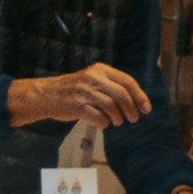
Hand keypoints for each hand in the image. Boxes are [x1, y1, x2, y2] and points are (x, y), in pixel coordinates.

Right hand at [11, 64, 150, 132]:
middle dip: (131, 109)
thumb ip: (111, 85)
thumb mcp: (92, 79)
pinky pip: (99, 118)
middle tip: (134, 119)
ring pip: (112, 107)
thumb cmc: (73, 89)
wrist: (46, 95)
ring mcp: (84, 92)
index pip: (127, 81)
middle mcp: (93, 78)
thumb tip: (136, 101)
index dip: (140, 96)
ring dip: (118, 118)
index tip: (146, 108)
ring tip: (117, 122)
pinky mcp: (77, 106)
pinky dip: (105, 123)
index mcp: (100, 69)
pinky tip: (103, 123)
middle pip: (122, 95)